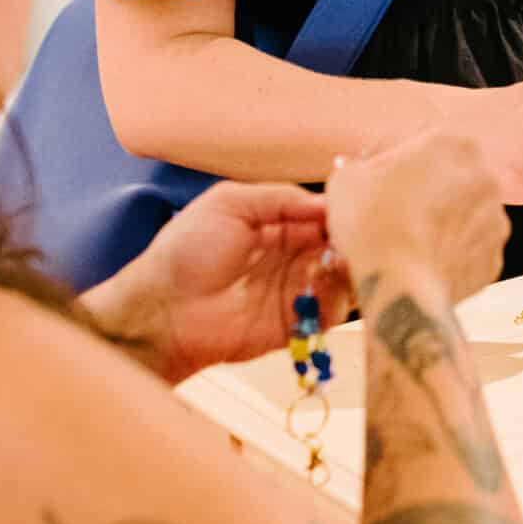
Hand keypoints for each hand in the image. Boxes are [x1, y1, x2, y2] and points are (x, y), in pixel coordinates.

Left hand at [97, 183, 352, 385]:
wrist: (163, 309)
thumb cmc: (188, 249)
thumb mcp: (229, 203)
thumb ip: (280, 197)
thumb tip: (328, 203)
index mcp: (279, 224)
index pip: (324, 214)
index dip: (342, 210)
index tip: (358, 205)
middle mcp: (293, 256)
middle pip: (341, 245)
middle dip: (353, 237)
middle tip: (359, 232)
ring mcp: (296, 291)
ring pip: (343, 277)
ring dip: (350, 266)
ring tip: (342, 256)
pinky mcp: (296, 326)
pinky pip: (330, 313)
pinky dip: (338, 297)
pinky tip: (328, 281)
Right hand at [328, 130, 508, 302]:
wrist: (400, 287)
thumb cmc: (371, 223)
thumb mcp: (347, 180)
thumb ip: (358, 166)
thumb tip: (358, 169)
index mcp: (452, 142)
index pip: (417, 138)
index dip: (387, 155)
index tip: (369, 175)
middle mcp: (484, 176)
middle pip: (444, 175)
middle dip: (418, 187)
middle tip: (385, 207)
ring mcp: (495, 219)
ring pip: (460, 212)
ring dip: (436, 219)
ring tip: (401, 238)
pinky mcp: (493, 258)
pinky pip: (466, 248)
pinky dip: (446, 251)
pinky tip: (419, 259)